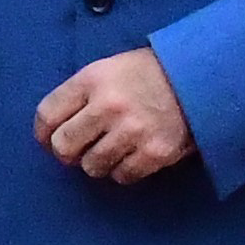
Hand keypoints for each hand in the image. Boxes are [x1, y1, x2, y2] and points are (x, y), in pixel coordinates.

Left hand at [36, 47, 197, 186]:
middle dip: (68, 152)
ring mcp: (132, 131)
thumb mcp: (109, 68)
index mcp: (92, 79)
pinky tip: (133, 154)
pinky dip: (124, 170)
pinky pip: (122, 176)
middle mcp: (108, 105)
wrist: (201, 77)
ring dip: (98, 163)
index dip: (44, 133)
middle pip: (63, 147)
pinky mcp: (154, 153)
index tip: (49, 139)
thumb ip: (81, 94)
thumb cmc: (149, 73)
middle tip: (81, 149)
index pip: (47, 115)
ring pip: (91, 167)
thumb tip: (52, 131)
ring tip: (113, 149)